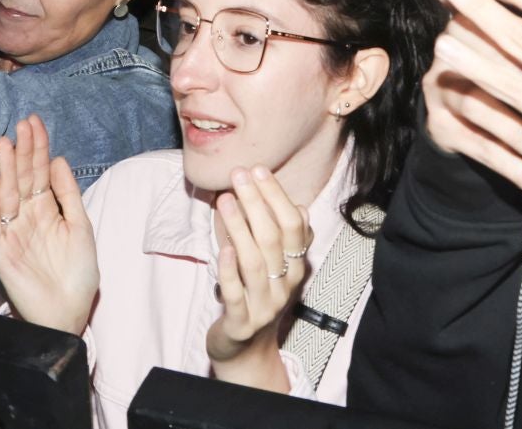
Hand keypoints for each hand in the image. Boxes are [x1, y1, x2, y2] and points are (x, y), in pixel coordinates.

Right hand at [0, 117, 98, 335]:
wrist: (68, 313)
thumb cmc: (77, 275)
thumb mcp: (80, 227)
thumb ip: (68, 195)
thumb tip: (59, 159)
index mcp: (47, 211)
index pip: (40, 173)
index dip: (38, 148)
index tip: (35, 123)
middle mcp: (28, 218)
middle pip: (23, 178)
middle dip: (23, 151)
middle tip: (21, 124)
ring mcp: (13, 233)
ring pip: (7, 194)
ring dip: (6, 169)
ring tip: (6, 143)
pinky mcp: (1, 252)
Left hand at [204, 166, 312, 370]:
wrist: (246, 350)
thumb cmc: (258, 297)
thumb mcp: (276, 267)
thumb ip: (283, 237)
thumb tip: (299, 206)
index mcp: (296, 267)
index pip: (292, 226)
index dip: (276, 196)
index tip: (258, 170)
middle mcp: (285, 285)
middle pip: (274, 239)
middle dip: (256, 203)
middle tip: (238, 174)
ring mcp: (263, 306)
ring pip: (254, 262)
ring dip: (239, 228)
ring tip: (224, 200)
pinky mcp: (241, 323)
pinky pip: (236, 293)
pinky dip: (229, 269)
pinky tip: (221, 247)